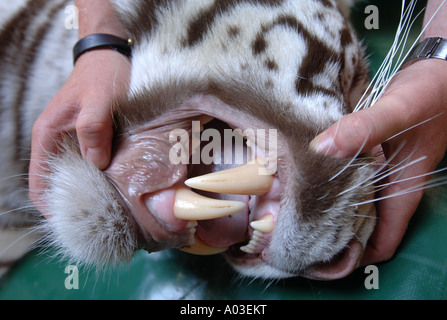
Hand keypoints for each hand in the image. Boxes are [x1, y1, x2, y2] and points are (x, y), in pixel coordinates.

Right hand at [29, 49, 130, 215]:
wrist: (109, 56)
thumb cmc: (101, 75)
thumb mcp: (99, 100)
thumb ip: (94, 129)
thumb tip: (96, 163)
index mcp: (48, 137)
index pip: (39, 185)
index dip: (53, 208)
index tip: (77, 224)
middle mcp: (57, 144)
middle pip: (59, 186)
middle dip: (78, 204)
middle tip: (104, 221)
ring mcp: (74, 143)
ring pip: (78, 177)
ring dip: (93, 192)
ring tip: (115, 209)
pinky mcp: (91, 140)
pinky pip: (92, 166)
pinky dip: (103, 178)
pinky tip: (121, 186)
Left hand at [310, 59, 446, 264]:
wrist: (441, 65)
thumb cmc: (431, 91)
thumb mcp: (401, 109)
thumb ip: (366, 128)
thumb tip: (321, 148)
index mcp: (403, 188)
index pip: (383, 239)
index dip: (357, 255)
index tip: (323, 256)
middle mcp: (389, 183)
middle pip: (362, 223)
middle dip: (334, 233)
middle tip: (295, 232)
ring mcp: (378, 168)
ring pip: (351, 199)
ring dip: (327, 204)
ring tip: (290, 206)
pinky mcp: (367, 150)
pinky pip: (345, 173)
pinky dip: (327, 176)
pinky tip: (301, 171)